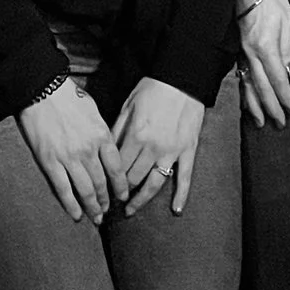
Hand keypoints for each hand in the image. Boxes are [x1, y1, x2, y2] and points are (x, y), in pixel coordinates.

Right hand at [16, 78, 128, 223]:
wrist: (43, 90)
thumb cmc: (69, 97)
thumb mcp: (94, 112)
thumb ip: (101, 132)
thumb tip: (106, 147)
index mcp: (102, 137)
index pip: (116, 168)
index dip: (121, 185)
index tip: (123, 195)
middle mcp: (88, 151)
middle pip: (101, 182)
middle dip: (106, 200)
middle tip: (107, 212)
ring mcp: (69, 158)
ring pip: (85, 190)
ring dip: (91, 206)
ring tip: (95, 217)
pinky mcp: (50, 162)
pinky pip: (63, 189)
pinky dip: (70, 204)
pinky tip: (75, 215)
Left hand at [111, 78, 206, 215]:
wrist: (182, 79)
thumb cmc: (152, 89)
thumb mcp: (127, 106)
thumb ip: (116, 131)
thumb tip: (104, 153)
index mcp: (136, 136)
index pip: (118, 167)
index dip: (109, 180)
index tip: (102, 189)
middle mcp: (153, 148)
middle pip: (133, 179)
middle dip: (121, 192)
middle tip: (111, 201)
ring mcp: (172, 152)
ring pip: (155, 184)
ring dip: (142, 200)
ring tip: (131, 211)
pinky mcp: (188, 151)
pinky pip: (185, 178)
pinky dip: (181, 196)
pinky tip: (176, 211)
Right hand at [238, 0, 289, 126]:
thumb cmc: (270, 0)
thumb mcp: (288, 22)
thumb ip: (288, 49)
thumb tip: (288, 72)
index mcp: (266, 46)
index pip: (277, 78)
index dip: (284, 96)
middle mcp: (251, 53)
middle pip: (261, 87)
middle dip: (270, 108)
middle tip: (279, 124)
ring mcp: (241, 52)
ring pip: (246, 84)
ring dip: (253, 106)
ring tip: (259, 122)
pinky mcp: (236, 49)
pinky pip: (240, 75)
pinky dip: (243, 92)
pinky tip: (246, 102)